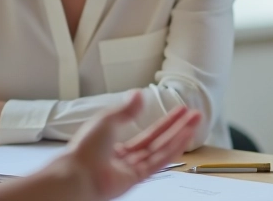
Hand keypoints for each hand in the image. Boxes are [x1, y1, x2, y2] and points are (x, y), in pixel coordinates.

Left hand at [65, 91, 200, 200]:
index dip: (163, 123)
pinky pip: (159, 161)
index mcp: (115, 145)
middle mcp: (125, 158)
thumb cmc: (85, 148)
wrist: (78, 173)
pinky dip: (174, 148)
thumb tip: (139, 94)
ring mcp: (132, 169)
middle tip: (193, 115)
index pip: (145, 133)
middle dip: (176, 128)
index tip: (178, 111)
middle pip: (157, 141)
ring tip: (195, 122)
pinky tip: (185, 136)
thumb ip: (126, 110)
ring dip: (180, 135)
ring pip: (161, 150)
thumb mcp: (106, 120)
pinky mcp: (137, 178)